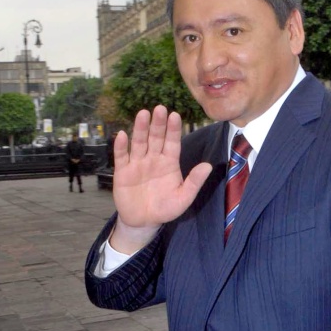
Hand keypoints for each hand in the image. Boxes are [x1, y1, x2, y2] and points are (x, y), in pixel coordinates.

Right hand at [110, 106, 211, 252]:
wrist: (144, 221)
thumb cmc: (165, 208)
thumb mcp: (184, 198)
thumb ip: (194, 182)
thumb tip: (208, 166)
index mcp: (169, 163)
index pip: (172, 142)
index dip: (173, 129)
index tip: (175, 115)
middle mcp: (154, 159)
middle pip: (156, 138)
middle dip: (158, 124)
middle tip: (159, 108)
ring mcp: (137, 163)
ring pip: (139, 143)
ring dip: (140, 129)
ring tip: (143, 114)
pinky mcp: (123, 172)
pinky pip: (122, 156)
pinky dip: (121, 146)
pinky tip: (122, 135)